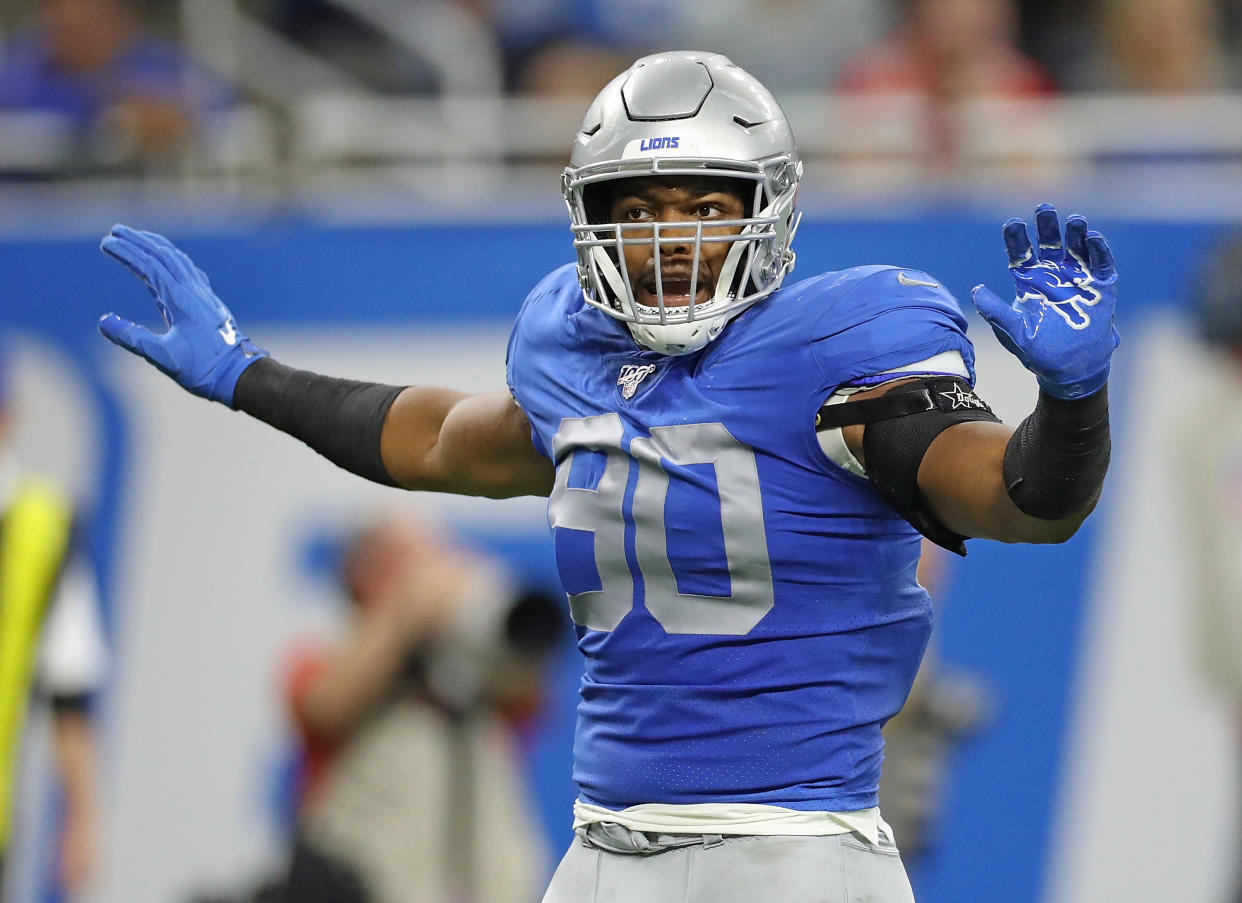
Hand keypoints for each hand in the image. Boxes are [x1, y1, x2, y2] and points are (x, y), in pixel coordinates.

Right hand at [98, 224, 266, 405]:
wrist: (240, 374)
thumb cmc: (204, 369)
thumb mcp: (164, 356)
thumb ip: (133, 338)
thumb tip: (104, 322)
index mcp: (182, 300)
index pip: (150, 266)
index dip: (127, 252)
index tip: (106, 243)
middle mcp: (194, 291)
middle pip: (163, 255)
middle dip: (138, 241)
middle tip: (115, 230)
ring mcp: (203, 295)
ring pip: (177, 261)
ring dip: (156, 246)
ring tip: (137, 238)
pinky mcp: (208, 303)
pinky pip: (187, 272)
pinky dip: (171, 261)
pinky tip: (167, 263)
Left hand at [971, 204, 1118, 399]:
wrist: (1071, 368)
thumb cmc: (1038, 351)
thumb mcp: (1014, 332)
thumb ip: (996, 311)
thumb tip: (976, 290)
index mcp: (1029, 282)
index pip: (1021, 254)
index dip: (1017, 238)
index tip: (1012, 223)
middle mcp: (1052, 274)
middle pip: (1048, 243)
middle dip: (1046, 226)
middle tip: (1044, 209)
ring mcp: (1077, 278)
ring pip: (1076, 248)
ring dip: (1075, 233)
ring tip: (1074, 220)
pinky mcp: (1101, 286)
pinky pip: (1101, 263)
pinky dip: (1098, 250)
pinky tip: (1093, 237)